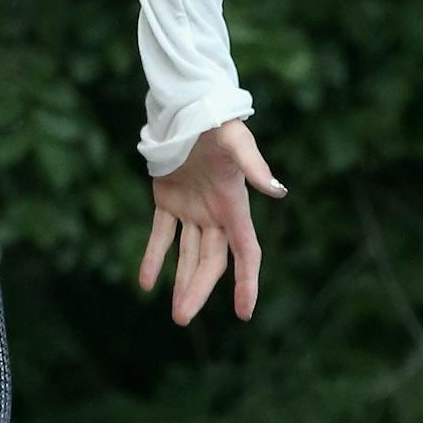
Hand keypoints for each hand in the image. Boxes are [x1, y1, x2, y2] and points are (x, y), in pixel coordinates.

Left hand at [136, 119, 287, 324]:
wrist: (189, 105)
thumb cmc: (217, 122)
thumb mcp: (236, 141)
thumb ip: (254, 166)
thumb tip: (278, 191)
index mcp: (235, 205)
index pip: (246, 252)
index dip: (247, 282)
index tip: (244, 313)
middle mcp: (215, 213)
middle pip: (211, 261)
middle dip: (199, 290)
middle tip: (183, 317)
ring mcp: (192, 208)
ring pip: (187, 255)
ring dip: (181, 282)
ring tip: (176, 313)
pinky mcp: (167, 199)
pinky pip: (160, 234)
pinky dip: (153, 257)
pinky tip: (145, 282)